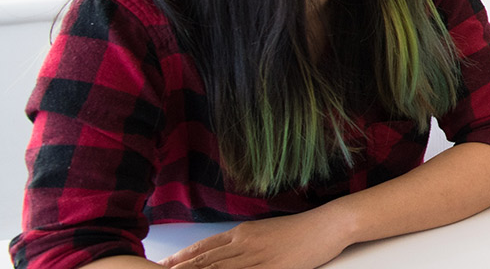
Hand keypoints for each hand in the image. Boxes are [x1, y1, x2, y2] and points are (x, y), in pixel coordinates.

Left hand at [162, 211, 350, 268]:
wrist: (328, 225)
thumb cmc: (300, 230)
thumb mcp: (266, 232)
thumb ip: (244, 243)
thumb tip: (224, 253)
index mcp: (242, 233)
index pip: (204, 248)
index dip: (181, 259)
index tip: (162, 266)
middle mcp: (245, 244)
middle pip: (205, 261)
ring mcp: (257, 258)